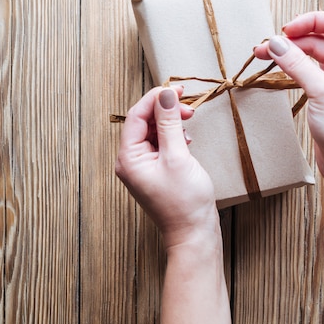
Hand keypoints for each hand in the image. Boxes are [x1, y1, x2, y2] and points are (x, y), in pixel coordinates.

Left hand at [115, 86, 220, 249]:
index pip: (136, 115)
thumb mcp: (177, 156)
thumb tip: (166, 94)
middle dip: (165, 110)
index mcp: (128, 157)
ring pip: (153, 131)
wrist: (194, 235)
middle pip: (144, 121)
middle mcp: (131, 161)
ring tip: (189, 121)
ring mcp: (143, 167)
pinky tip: (187, 139)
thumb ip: (169, 123)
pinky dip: (173, 135)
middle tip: (188, 106)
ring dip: (171, 121)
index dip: (155, 98)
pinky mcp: (156, 171)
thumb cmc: (185, 202)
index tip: (176, 88)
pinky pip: (160, 143)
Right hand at [254, 12, 323, 225]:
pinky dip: (289, 68)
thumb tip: (276, 43)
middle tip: (267, 46)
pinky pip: (305, 72)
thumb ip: (297, 64)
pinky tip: (276, 69)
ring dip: (287, 53)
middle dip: (291, 39)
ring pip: (309, 55)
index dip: (311, 21)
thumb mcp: (322, 91)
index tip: (287, 30)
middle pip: (318, 39)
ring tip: (264, 55)